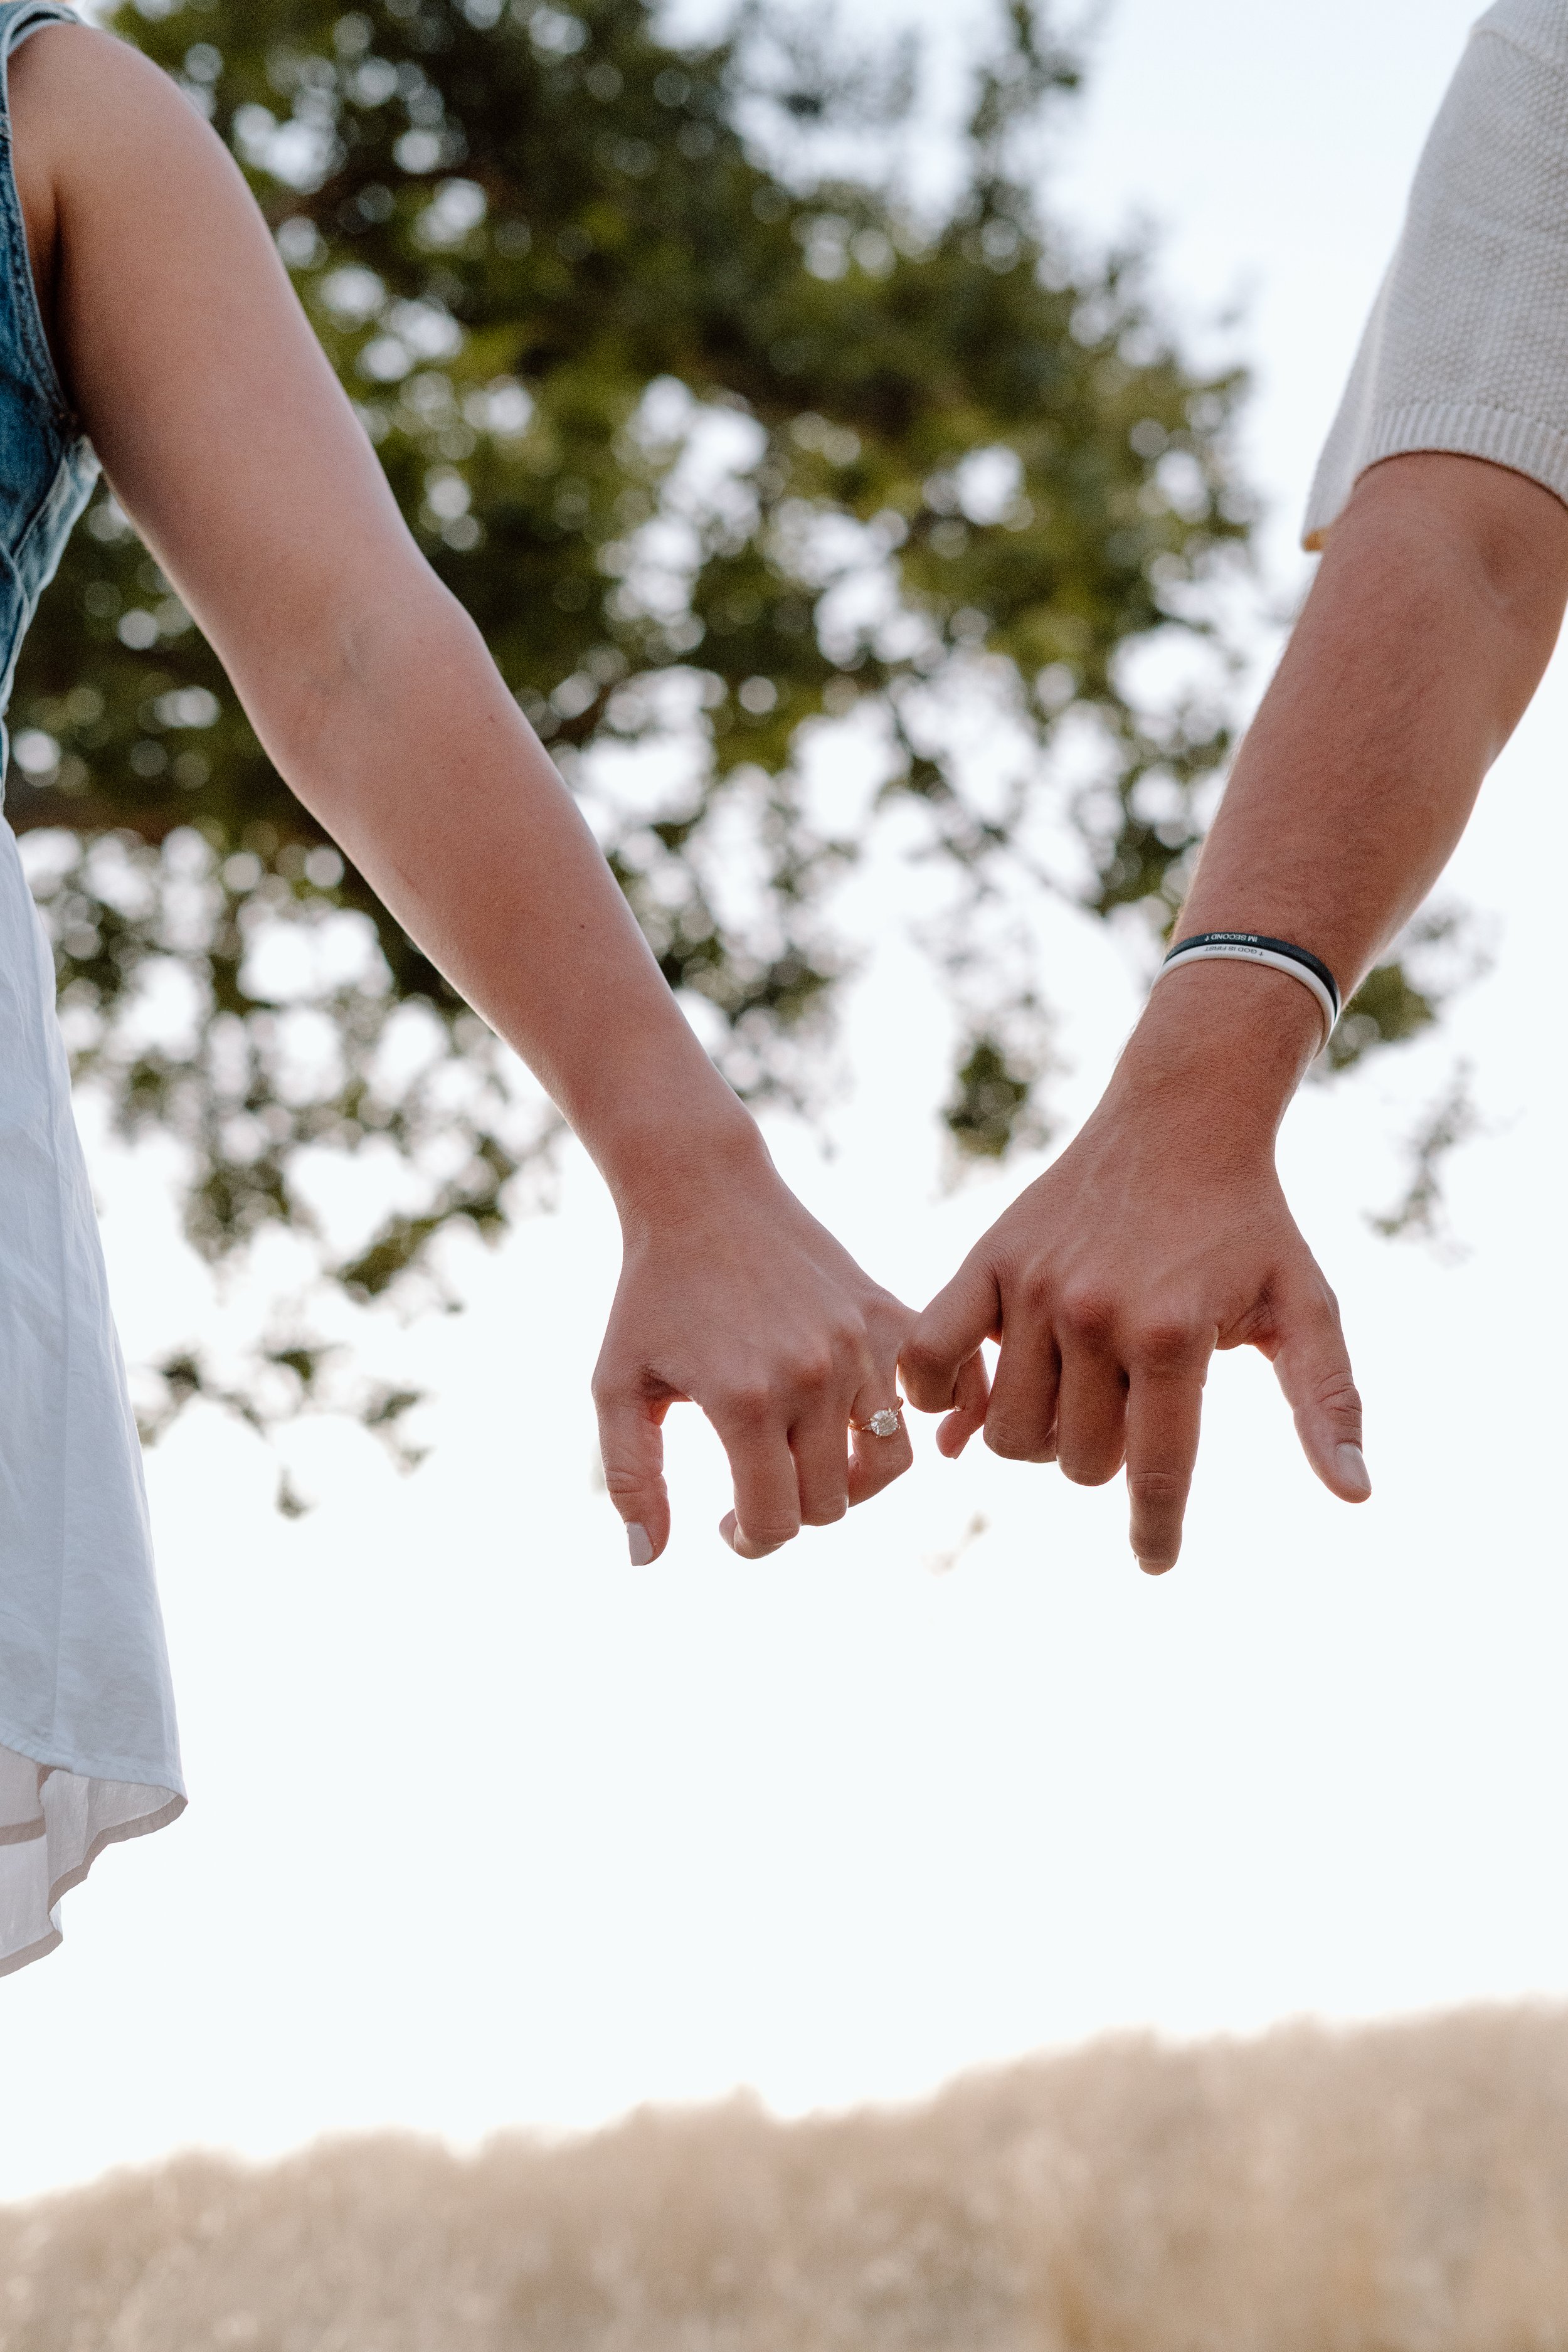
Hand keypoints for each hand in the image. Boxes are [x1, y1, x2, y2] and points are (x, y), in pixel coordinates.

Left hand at [593, 1139, 914, 1560]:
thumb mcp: (618, 1386)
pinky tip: (876, 1431)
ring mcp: (861, 1345)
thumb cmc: (651, 1297)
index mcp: (744, 1400)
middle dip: (791, 1513)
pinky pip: (936, 1398)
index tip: (726, 1524)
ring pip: (891, 1466)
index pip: (776, 1521)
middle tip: (756, 1489)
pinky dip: (923, 1428)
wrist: (703, 1195)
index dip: (750, 1540)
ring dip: (850, 1482)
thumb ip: (631, 1478)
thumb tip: (645, 1561)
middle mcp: (814, 1375)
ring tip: (808, 1464)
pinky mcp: (889, 1315)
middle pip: (831, 1504)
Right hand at [901, 986, 1371, 1572]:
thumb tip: (1356, 1495)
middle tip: (1127, 1411)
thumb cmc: (1250, 1224)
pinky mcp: (987, 1262)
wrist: (1182, 1117)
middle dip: (1104, 1458)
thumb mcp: (1306, 1305)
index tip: (1156, 1564)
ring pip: (1010, 1432)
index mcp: (1172, 1335)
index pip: (1158, 1474)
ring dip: (1040, 1436)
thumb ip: (1327, 1401)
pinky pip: (929, 1359)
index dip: (1156, 1533)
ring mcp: (1034, 1288)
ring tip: (1073, 1397)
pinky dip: (939, 1397)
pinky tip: (971, 1402)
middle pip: (1076, 1462)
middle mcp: (1096, 1314)